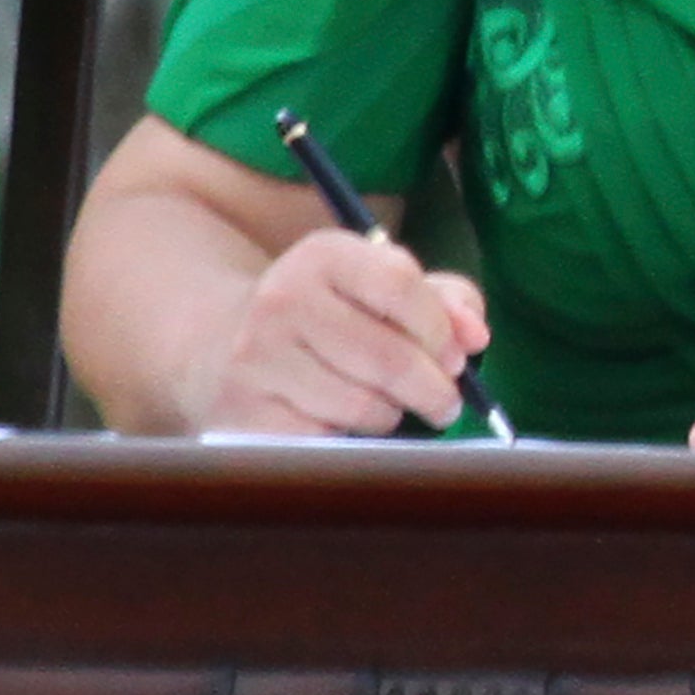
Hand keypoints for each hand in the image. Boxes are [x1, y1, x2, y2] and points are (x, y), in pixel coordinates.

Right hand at [188, 222, 491, 435]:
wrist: (219, 345)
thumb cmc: (328, 320)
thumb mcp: (378, 289)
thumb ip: (443, 302)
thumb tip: (475, 336)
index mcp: (323, 255)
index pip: (401, 285)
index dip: (441, 330)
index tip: (456, 358)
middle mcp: (282, 298)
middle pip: (389, 356)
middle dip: (434, 389)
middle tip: (445, 403)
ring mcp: (257, 357)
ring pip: (364, 406)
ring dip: (391, 416)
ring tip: (384, 407)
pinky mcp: (243, 411)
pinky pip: (328, 438)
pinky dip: (348, 439)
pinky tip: (338, 423)